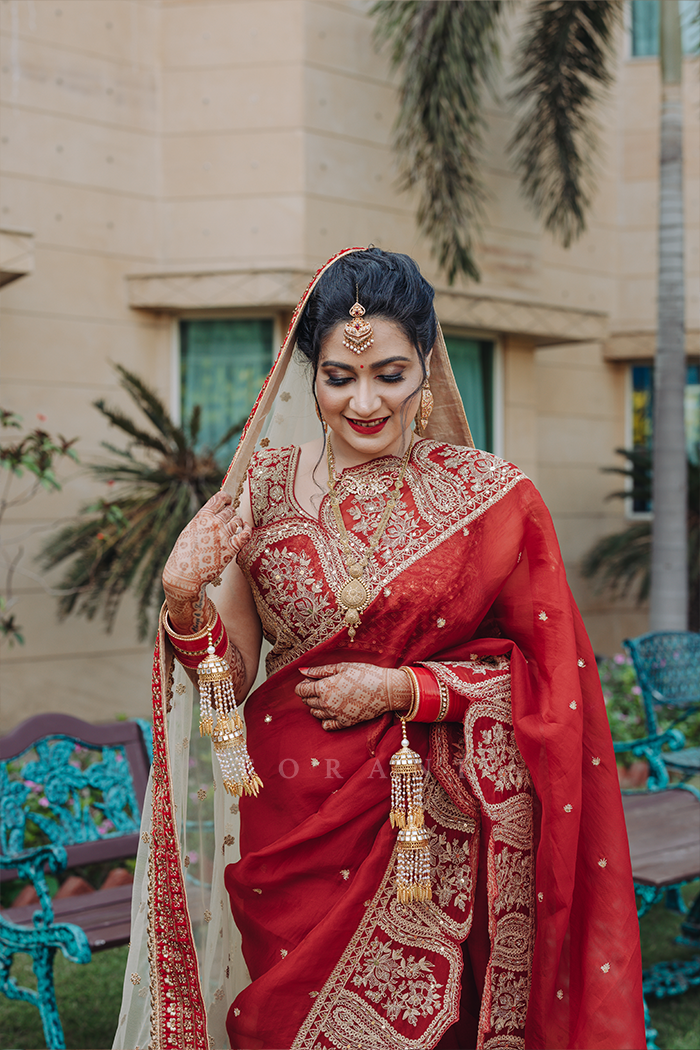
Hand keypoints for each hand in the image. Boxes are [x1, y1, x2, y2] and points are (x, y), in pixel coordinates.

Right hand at [162, 492, 251, 629]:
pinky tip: (246, 529)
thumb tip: (213, 515)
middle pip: (230, 510)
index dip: (226, 498)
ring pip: (238, 520)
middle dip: (230, 513)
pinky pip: (246, 533)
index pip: (219, 499)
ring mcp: (224, 535)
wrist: (185, 575)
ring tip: (235, 526)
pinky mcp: (232, 548)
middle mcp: (214, 523)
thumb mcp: (189, 531)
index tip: (228, 500)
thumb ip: (202, 522)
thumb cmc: (183, 555)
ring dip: (237, 522)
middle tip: (228, 519)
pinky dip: (247, 529)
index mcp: (201, 517)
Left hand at [295, 663, 411, 730]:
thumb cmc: (364, 674)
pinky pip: (326, 725)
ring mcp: (335, 715)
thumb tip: (301, 671)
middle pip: (306, 701)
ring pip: (314, 713)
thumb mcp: (341, 667)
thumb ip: (319, 670)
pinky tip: (332, 710)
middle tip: (323, 685)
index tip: (311, 681)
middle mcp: (326, 703)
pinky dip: (325, 718)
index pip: (300, 690)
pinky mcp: (344, 723)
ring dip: (316, 705)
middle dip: (309, 693)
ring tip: (329, 696)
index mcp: (324, 687)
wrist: (386, 690)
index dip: (303, 684)